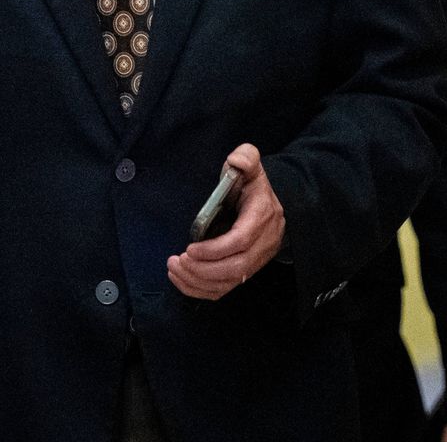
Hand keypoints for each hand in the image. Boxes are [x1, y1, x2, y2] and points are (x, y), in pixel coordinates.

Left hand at [167, 143, 285, 299]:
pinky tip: (182, 280)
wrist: (272, 205)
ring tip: (174, 269)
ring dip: (198, 281)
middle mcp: (264, 243)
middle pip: (236, 268)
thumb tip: (236, 160)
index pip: (241, 241)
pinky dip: (202, 289)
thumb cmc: (253, 186)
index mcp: (262, 217)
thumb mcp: (252, 166)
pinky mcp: (247, 271)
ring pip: (230, 282)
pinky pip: (225, 288)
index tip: (189, 248)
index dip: (215, 249)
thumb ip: (245, 157)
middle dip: (203, 269)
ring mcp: (257, 261)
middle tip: (176, 261)